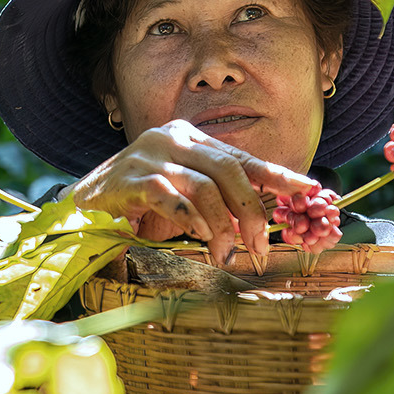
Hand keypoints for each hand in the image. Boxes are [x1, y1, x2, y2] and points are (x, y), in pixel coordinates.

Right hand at [65, 119, 317, 265]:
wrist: (85, 206)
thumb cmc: (142, 204)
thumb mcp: (187, 197)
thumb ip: (219, 197)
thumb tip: (265, 219)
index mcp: (191, 139)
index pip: (242, 158)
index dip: (277, 175)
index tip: (309, 189)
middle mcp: (172, 138)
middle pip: (228, 171)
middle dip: (251, 212)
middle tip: (261, 247)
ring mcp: (148, 155)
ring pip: (203, 187)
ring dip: (222, 226)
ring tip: (226, 254)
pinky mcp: (128, 178)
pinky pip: (170, 197)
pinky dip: (190, 218)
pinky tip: (199, 236)